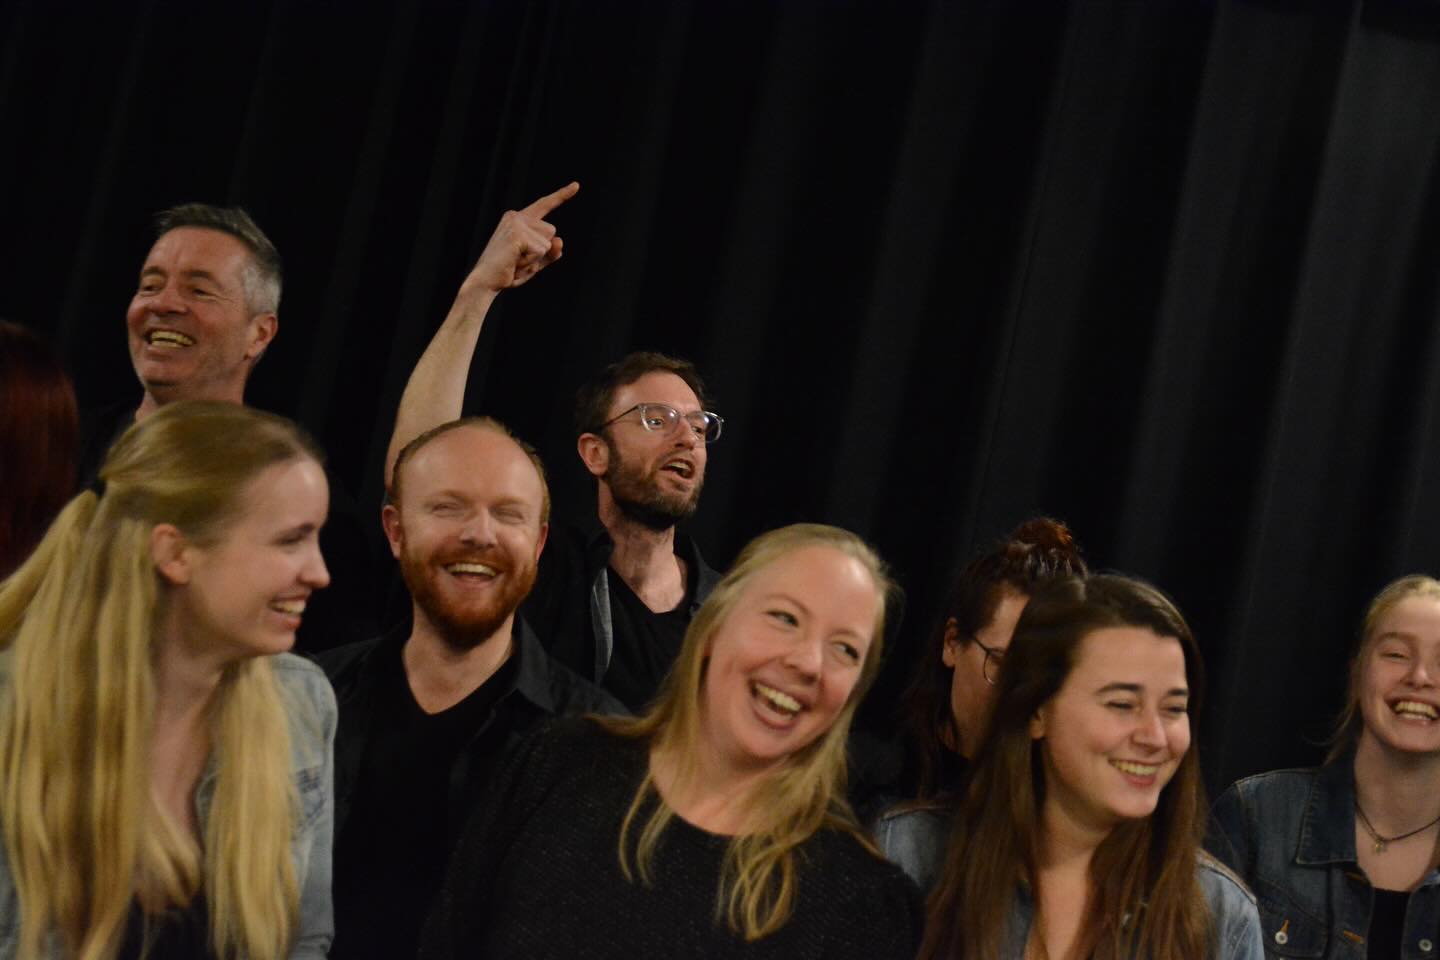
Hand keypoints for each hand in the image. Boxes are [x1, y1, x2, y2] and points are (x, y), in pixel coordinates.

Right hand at [458, 181, 578, 296]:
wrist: (486, 281)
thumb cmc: (509, 271)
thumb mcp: (536, 261)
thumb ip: (551, 252)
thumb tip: (560, 241)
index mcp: (518, 218)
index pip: (544, 205)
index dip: (561, 195)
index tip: (577, 185)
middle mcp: (516, 216)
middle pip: (551, 230)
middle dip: (542, 251)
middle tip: (519, 260)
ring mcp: (516, 224)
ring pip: (548, 242)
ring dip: (537, 258)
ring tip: (516, 261)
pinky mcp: (517, 235)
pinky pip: (542, 250)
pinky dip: (532, 262)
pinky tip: (515, 263)